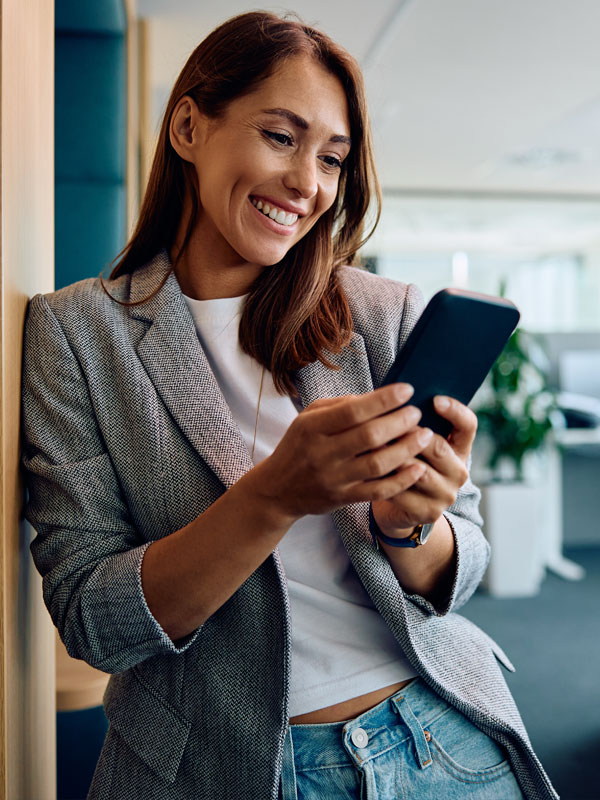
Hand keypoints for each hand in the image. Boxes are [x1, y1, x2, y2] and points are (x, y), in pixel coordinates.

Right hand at [250, 383, 432, 523]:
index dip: (383, 400)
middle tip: (417, 414)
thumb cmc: (298, 446)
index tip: (407, 390)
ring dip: (406, 449)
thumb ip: (338, 406)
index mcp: (312, 428)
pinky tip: (417, 468)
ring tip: (424, 436)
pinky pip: (377, 490)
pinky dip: (401, 480)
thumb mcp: (307, 419)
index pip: (353, 410)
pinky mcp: (342, 498)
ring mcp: (333, 478)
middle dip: (399, 422)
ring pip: (377, 464)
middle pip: (369, 436)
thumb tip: (374, 398)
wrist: (276, 490)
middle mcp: (321, 453)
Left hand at [371, 395, 476, 536]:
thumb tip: (396, 394)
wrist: (402, 508)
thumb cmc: (406, 463)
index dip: (455, 411)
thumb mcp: (416, 443)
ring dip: (394, 456)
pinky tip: (367, 468)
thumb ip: (414, 423)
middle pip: (440, 447)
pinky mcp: (429, 512)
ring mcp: (446, 494)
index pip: (468, 425)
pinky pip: (403, 492)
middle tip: (388, 421)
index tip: (435, 399)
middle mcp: (459, 472)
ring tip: (373, 443)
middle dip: (411, 433)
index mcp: (460, 449)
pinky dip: (384, 480)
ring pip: (418, 471)